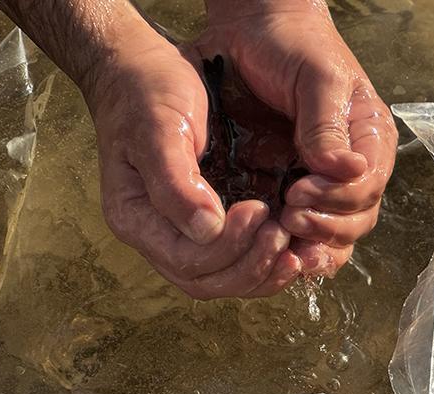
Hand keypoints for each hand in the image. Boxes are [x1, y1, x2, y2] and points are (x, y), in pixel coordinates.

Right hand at [84, 25, 301, 298]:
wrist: (144, 73)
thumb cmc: (147, 94)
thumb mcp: (158, 130)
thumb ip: (176, 183)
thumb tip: (207, 230)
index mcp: (137, 217)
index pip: (187, 260)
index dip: (229, 247)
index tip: (260, 209)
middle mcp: (158, 234)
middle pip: (207, 280)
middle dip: (251, 266)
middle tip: (284, 234)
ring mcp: (183, 231)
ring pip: (225, 278)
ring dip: (263, 270)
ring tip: (296, 247)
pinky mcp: (209, 221)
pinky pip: (237, 258)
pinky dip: (267, 259)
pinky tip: (295, 245)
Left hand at [196, 0, 397, 275]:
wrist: (254, 32)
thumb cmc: (292, 46)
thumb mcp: (316, 77)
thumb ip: (327, 124)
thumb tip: (347, 172)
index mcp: (368, 138)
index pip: (369, 186)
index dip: (339, 199)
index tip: (299, 191)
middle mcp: (351, 165)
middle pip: (357, 217)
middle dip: (327, 226)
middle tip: (290, 217)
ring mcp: (322, 180)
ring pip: (335, 232)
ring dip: (314, 243)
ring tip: (284, 237)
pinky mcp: (289, 187)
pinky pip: (304, 229)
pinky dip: (294, 245)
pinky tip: (276, 246)